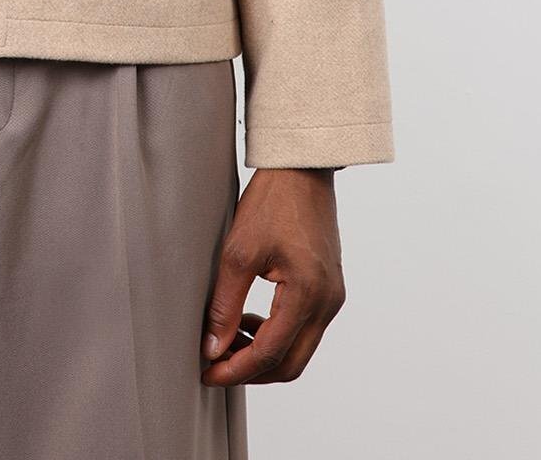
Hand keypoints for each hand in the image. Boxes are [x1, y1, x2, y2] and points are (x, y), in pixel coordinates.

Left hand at [200, 167, 345, 384]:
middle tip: (216, 365)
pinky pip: (304, 328)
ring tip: (227, 339)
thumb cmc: (272, 201)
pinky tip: (250, 319)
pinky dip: (276, 334)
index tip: (208, 372)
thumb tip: (212, 346)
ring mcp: (332, 296)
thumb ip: (225, 304)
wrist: (302, 168)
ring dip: (263, 353)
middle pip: (290, 363)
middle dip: (251, 371)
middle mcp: (327, 303)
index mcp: (308, 294)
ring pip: (298, 349)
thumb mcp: (239, 251)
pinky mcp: (328, 288)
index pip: (270, 353)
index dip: (236, 370)